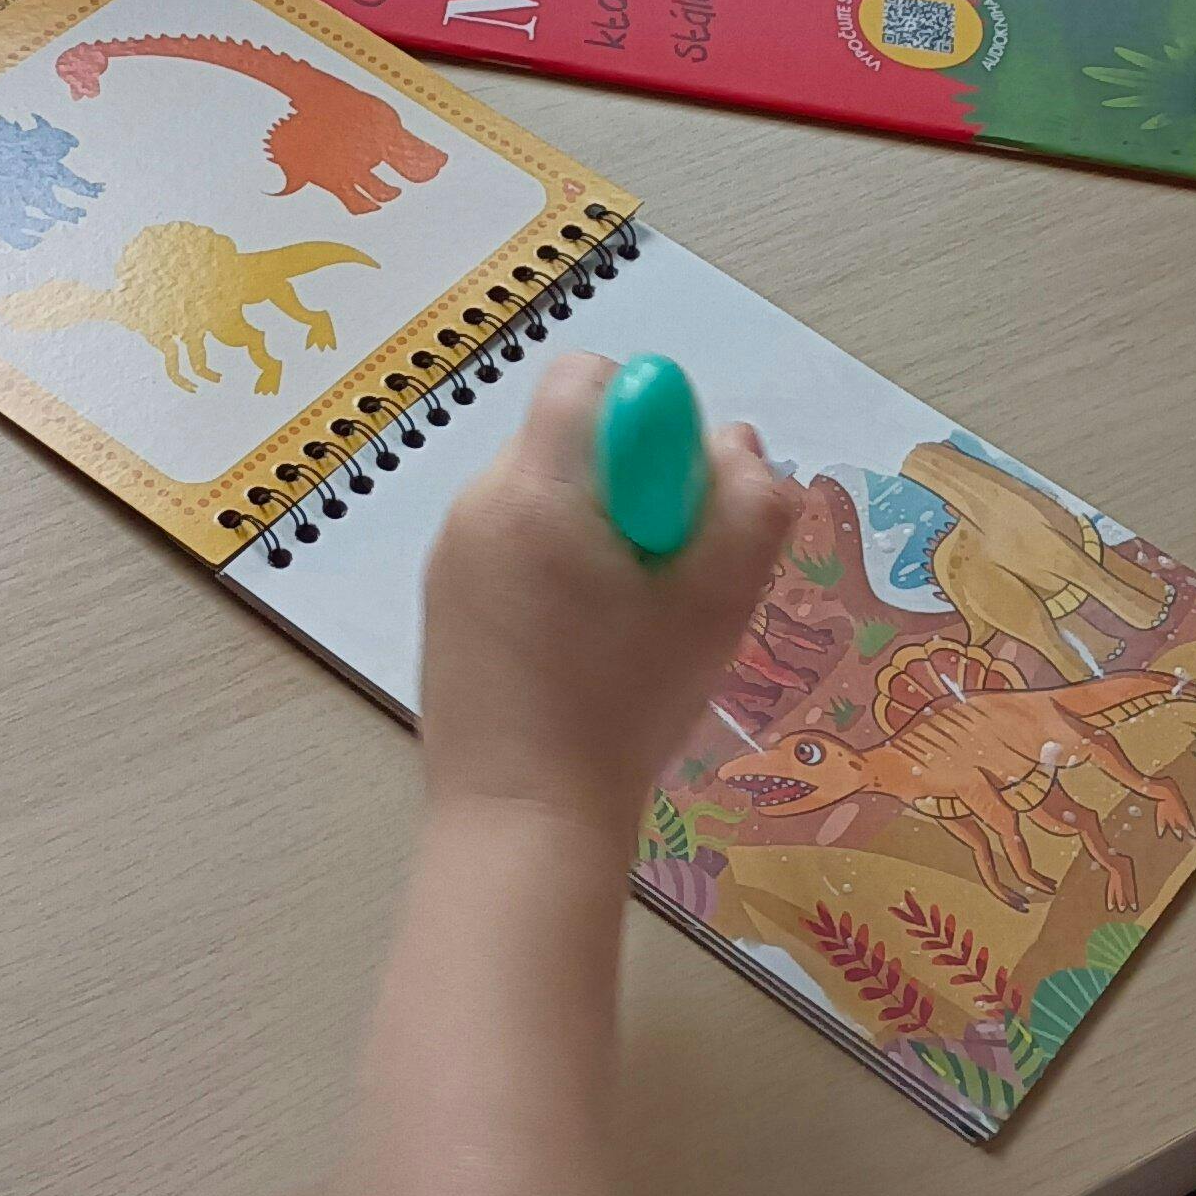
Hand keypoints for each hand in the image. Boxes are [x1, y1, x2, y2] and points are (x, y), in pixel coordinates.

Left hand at [419, 354, 794, 842]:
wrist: (522, 816)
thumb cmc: (624, 705)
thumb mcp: (719, 603)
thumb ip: (750, 505)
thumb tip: (739, 446)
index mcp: (533, 486)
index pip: (588, 378)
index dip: (652, 422)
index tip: (678, 504)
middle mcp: (477, 501)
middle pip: (572, 439)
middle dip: (631, 484)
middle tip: (666, 575)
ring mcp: (450, 553)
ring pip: (546, 494)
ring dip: (597, 530)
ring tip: (627, 623)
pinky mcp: (445, 600)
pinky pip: (514, 544)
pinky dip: (558, 570)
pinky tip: (584, 649)